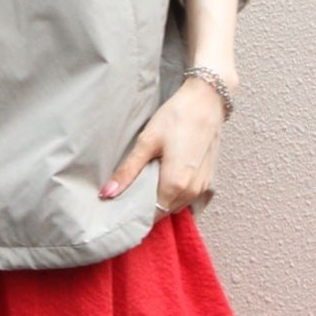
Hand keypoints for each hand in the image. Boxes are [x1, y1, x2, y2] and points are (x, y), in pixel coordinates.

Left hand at [98, 75, 233, 213]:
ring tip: (146, 183)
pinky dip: (175, 192)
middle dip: (148, 207)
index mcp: (175, 185)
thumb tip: (106, 194)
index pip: (152, 215)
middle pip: (164, 211)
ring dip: (162, 200)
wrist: (208, 100)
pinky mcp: (208, 179)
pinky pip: (187, 196)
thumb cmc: (177, 117)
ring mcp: (203, 186)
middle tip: (130, 193)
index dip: (137, 214)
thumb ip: (128, 171)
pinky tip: (164, 177)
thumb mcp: (147, 142)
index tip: (122, 207)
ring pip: (176, 204)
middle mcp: (191, 191)